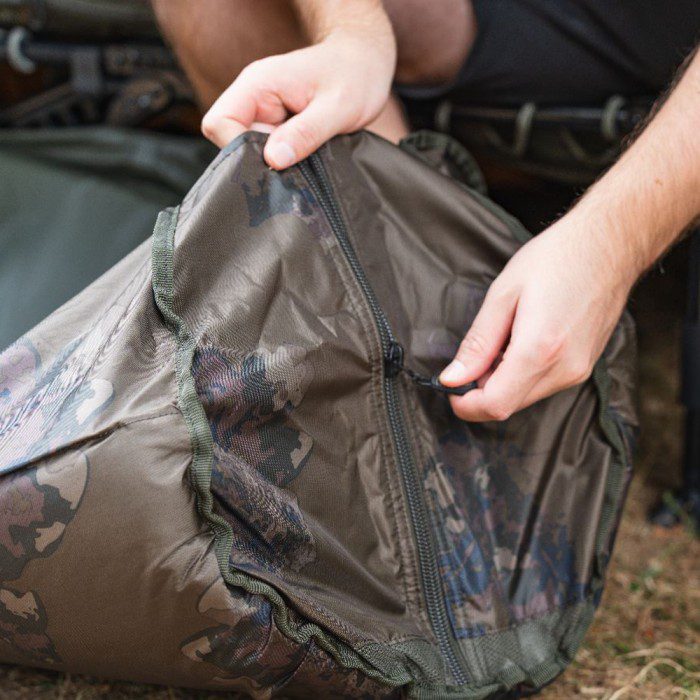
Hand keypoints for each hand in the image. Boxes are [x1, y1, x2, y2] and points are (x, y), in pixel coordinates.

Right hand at [200, 27, 395, 168]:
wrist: (366, 61)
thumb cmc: (355, 75)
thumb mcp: (338, 107)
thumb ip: (306, 133)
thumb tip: (273, 160)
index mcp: (258, 84)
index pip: (219, 123)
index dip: (239, 149)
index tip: (273, 161)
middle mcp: (253, 96)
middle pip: (230, 140)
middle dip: (259, 159)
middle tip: (296, 160)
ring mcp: (263, 111)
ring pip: (249, 149)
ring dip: (275, 161)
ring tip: (307, 154)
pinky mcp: (275, 124)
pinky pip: (267, 150)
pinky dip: (284, 159)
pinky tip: (306, 155)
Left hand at [439, 214, 637, 420]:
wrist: (609, 245)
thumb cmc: (555, 259)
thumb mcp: (503, 294)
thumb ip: (478, 343)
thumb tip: (452, 378)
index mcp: (540, 349)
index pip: (496, 404)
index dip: (466, 404)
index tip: (450, 387)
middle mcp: (564, 369)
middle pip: (509, 405)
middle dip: (482, 388)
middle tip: (477, 351)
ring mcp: (579, 371)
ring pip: (525, 397)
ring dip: (502, 379)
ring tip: (505, 336)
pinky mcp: (585, 368)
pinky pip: (543, 384)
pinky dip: (522, 373)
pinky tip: (523, 339)